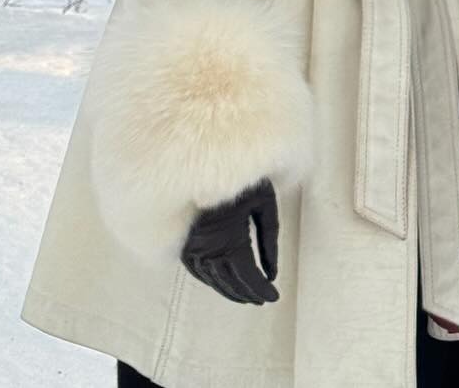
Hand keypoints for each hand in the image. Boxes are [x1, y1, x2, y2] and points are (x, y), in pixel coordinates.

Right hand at [181, 179, 279, 304]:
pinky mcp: (184, 243)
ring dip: (230, 291)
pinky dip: (212, 281)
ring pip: (212, 281)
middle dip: (247, 293)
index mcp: (229, 239)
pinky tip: (223, 283)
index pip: (247, 276)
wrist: (208, 159)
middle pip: (229, 282)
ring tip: (246, 296)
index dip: (261, 289)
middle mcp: (207, 249)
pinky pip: (198, 272)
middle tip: (261, 299)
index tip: (274, 297)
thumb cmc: (243, 179)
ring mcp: (193, 248)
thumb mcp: (264, 204)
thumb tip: (273, 272)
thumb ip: (270, 238)